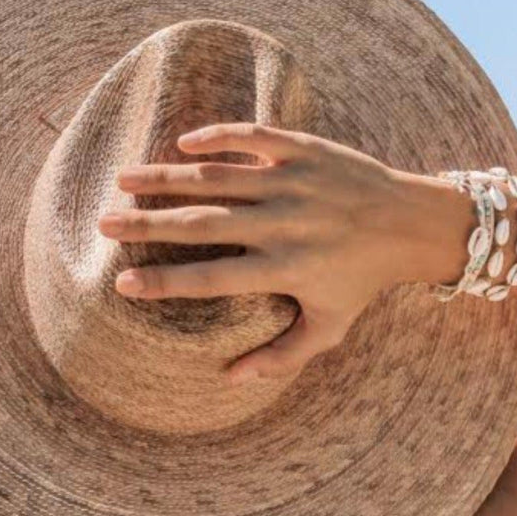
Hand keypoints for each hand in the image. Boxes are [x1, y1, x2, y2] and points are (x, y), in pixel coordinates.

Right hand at [97, 123, 415, 383]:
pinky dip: (217, 136)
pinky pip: (254, 136)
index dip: (164, 282)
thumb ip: (281, 356)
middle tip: (103, 224)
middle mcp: (284, 224)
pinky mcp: (306, 149)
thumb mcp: (329, 328)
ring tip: (123, 179)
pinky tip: (183, 143)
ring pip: (217, 176)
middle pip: (201, 224)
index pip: (211, 279)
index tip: (122, 285)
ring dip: (166, 177)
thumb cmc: (364, 281)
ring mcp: (293, 182)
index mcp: (285, 269)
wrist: (413, 223)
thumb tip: (229, 379)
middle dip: (147, 224)